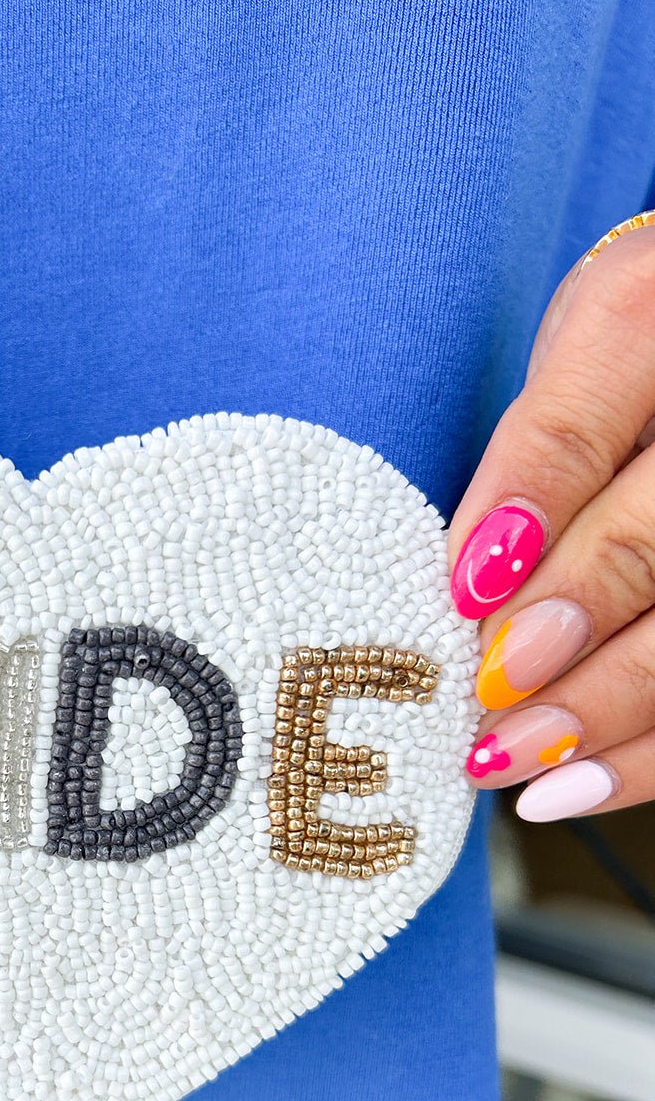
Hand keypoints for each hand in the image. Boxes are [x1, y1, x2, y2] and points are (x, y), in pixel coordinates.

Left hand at [448, 211, 654, 820]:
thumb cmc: (632, 361)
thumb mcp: (582, 352)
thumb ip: (538, 446)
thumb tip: (469, 582)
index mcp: (651, 311)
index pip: (583, 416)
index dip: (527, 506)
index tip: (464, 591)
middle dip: (567, 624)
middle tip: (487, 691)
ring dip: (604, 709)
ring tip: (512, 759)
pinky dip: (648, 755)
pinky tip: (576, 788)